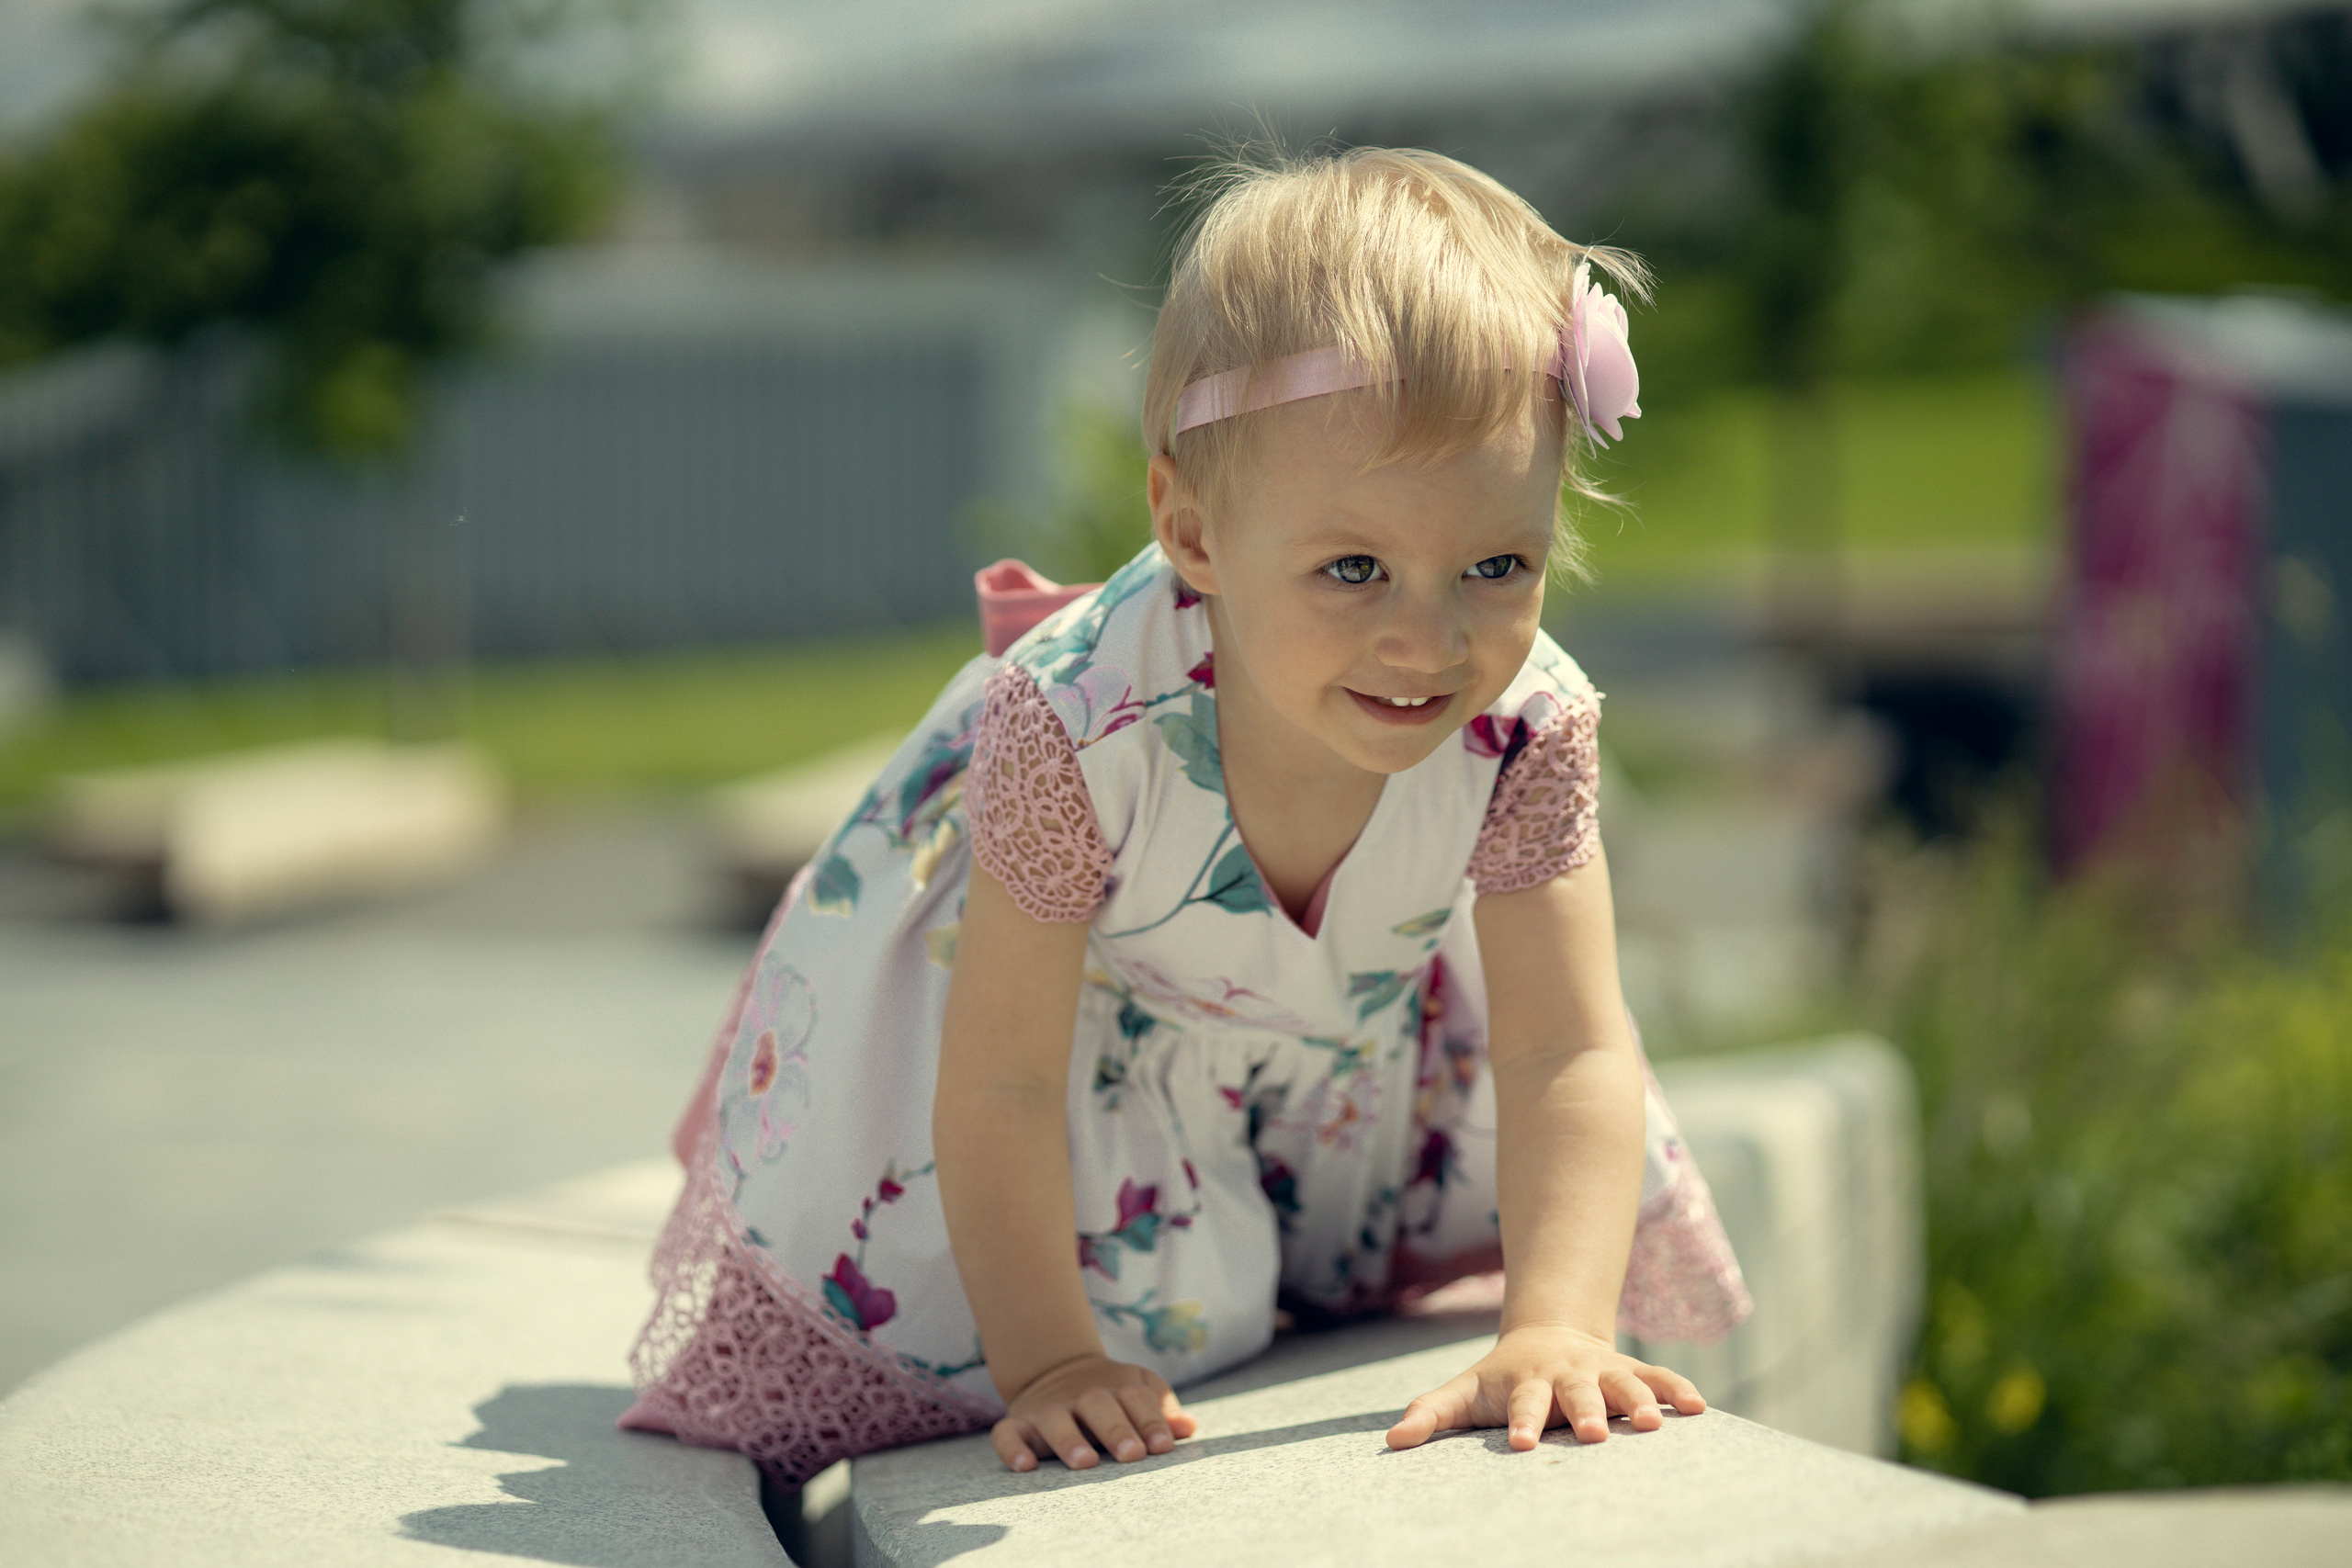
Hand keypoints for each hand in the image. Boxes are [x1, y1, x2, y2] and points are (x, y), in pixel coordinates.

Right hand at [990, 1353, 1198, 1471]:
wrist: (1057, 1369)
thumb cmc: (1113, 1394)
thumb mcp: (1140, 1390)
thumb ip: (1162, 1410)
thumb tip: (1189, 1427)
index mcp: (1118, 1387)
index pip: (1137, 1399)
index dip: (1151, 1421)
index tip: (1163, 1447)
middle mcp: (1082, 1396)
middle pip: (1098, 1405)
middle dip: (1116, 1429)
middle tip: (1132, 1455)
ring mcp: (1049, 1409)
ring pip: (1055, 1419)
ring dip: (1069, 1439)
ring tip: (1086, 1462)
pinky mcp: (1018, 1423)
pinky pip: (1007, 1434)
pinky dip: (1012, 1449)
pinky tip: (1025, 1467)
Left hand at [1385, 1322, 1703, 1451]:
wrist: (1547, 1333)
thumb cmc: (1501, 1378)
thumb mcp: (1464, 1391)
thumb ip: (1431, 1414)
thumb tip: (1393, 1441)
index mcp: (1527, 1382)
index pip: (1523, 1404)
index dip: (1524, 1421)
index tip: (1524, 1443)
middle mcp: (1568, 1374)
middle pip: (1578, 1394)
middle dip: (1586, 1413)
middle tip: (1595, 1437)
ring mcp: (1603, 1371)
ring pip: (1624, 1383)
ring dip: (1640, 1400)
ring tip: (1653, 1424)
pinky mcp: (1632, 1371)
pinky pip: (1659, 1377)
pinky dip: (1678, 1390)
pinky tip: (1698, 1409)